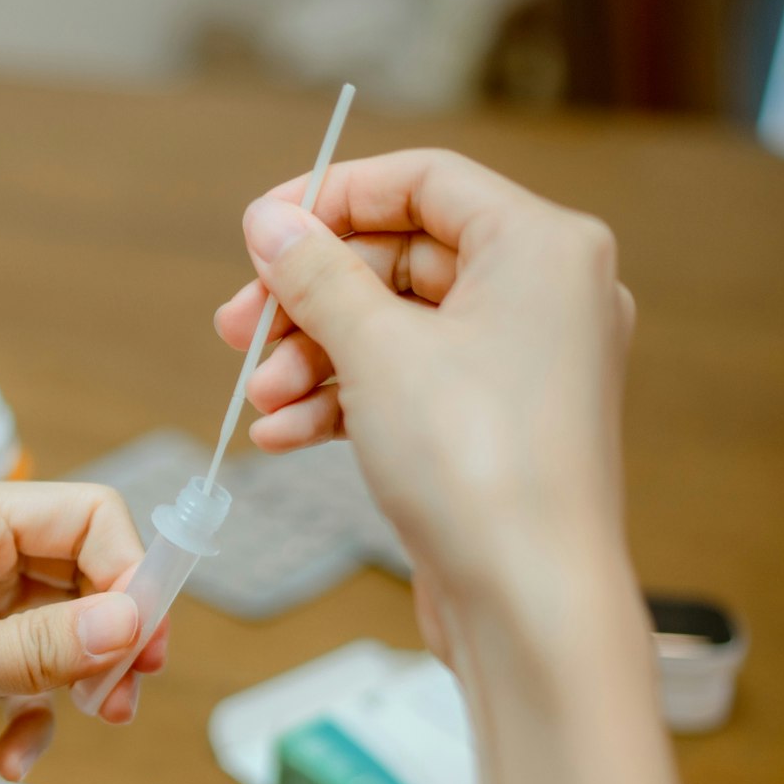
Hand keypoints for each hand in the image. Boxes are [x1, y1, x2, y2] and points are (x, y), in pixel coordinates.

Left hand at [0, 476, 164, 783]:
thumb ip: (41, 647)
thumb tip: (135, 623)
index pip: (88, 516)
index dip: (133, 576)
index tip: (145, 650)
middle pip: (79, 572)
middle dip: (109, 638)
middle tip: (117, 702)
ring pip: (51, 628)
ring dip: (71, 682)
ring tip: (77, 728)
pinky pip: (9, 670)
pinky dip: (24, 711)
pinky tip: (12, 758)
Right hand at [212, 149, 637, 658]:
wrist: (529, 602)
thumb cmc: (482, 468)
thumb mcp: (376, 351)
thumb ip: (317, 275)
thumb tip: (272, 223)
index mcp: (542, 247)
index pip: (424, 181)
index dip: (331, 198)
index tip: (259, 230)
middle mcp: (545, 294)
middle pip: (400, 259)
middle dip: (309, 298)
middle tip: (237, 328)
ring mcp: (523, 364)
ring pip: (396, 329)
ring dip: (314, 358)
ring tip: (258, 395)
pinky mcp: (495, 424)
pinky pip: (408, 385)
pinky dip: (344, 401)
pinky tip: (285, 433)